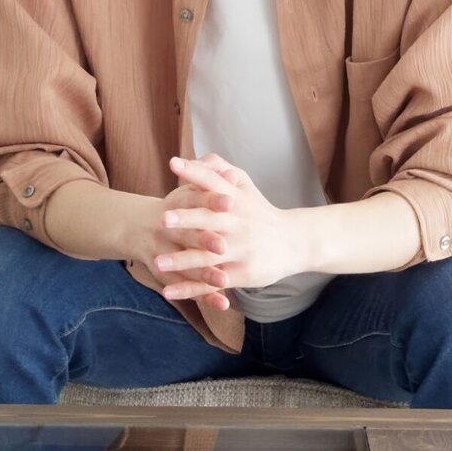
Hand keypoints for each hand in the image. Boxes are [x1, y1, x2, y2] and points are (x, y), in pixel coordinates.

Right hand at [131, 183, 233, 311]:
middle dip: (204, 240)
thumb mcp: (187, 192)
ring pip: (186, 265)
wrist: (135, 228)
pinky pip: (186, 287)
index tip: (231, 202)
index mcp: (177, 204)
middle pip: (188, 234)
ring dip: (204, 273)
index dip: (212, 201)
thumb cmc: (175, 209)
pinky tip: (223, 303)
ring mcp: (163, 252)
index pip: (196, 200)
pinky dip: (204, 296)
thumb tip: (234, 175)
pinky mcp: (165, 274)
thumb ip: (210, 184)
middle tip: (222, 245)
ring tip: (223, 281)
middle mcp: (167, 228)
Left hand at [155, 154, 308, 300]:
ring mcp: (240, 250)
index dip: (195, 172)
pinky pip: (211, 283)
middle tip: (162, 220)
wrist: (295, 241)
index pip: (213, 182)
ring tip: (157, 263)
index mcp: (236, 200)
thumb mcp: (245, 185)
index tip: (173, 163)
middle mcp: (238, 223)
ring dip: (182, 260)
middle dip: (187, 220)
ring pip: (207, 256)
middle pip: (210, 221)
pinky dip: (190, 289)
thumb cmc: (259, 211)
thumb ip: (220, 170)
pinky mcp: (241, 274)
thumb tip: (197, 158)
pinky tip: (168, 292)